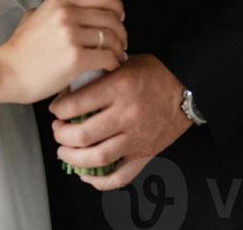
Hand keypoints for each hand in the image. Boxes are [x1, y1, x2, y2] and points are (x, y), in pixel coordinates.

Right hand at [0, 0, 127, 103]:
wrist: (6, 72)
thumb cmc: (20, 49)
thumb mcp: (35, 15)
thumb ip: (56, 9)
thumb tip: (74, 8)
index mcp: (60, 1)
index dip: (117, 7)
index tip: (119, 18)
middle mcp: (67, 13)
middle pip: (111, 18)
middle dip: (121, 32)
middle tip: (121, 43)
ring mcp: (71, 35)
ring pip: (112, 38)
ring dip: (119, 49)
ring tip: (117, 57)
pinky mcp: (76, 58)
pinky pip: (107, 58)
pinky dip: (114, 64)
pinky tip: (110, 68)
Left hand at [50, 53, 192, 189]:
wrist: (187, 87)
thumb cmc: (155, 72)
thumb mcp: (124, 62)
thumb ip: (100, 74)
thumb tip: (71, 87)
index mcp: (119, 87)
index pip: (78, 103)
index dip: (59, 108)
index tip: (55, 108)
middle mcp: (127, 114)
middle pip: (84, 134)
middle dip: (62, 135)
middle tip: (57, 131)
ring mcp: (136, 137)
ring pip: (98, 158)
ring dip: (75, 158)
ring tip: (65, 152)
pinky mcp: (145, 153)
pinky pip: (120, 175)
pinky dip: (101, 180)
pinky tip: (88, 174)